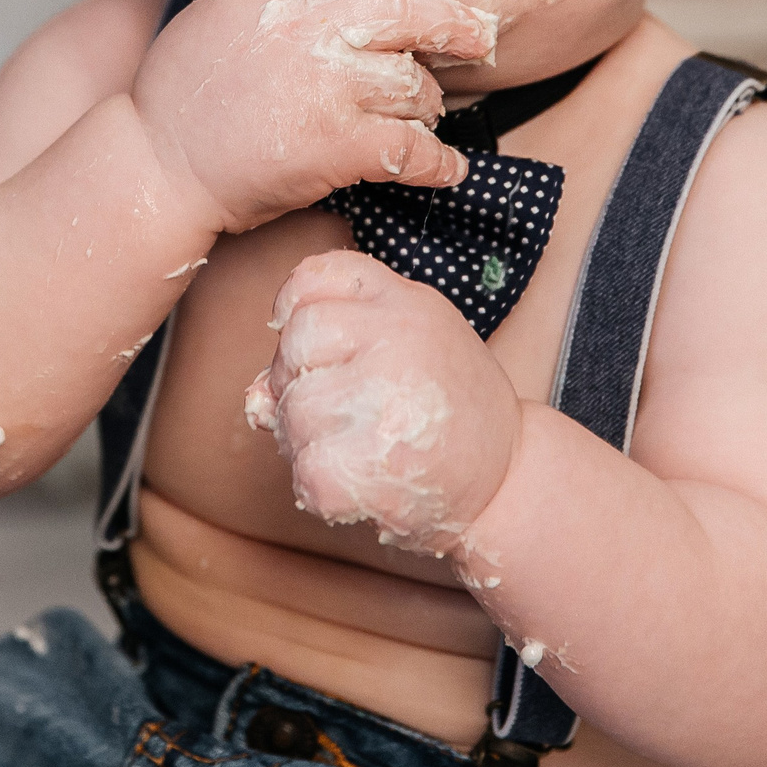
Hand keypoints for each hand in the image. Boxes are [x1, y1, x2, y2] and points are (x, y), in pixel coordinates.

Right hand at [131, 0, 495, 231]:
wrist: (154, 166)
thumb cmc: (173, 100)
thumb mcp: (211, 19)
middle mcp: (305, 28)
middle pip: (405, 8)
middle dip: (452, 23)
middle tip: (477, 35)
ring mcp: (326, 85)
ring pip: (413, 83)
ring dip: (426, 104)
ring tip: (424, 116)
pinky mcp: (339, 143)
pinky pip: (413, 149)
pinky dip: (438, 162)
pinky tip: (447, 168)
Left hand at [244, 250, 523, 558]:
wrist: (508, 480)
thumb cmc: (446, 409)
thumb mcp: (402, 348)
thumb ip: (331, 347)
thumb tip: (258, 394)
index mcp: (404, 300)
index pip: (310, 278)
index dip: (294, 313)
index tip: (317, 349)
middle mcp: (398, 337)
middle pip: (294, 344)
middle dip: (298, 383)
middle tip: (340, 411)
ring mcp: (386, 398)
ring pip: (291, 412)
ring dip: (307, 441)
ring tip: (358, 448)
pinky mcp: (373, 463)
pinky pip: (305, 471)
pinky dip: (320, 489)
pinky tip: (361, 483)